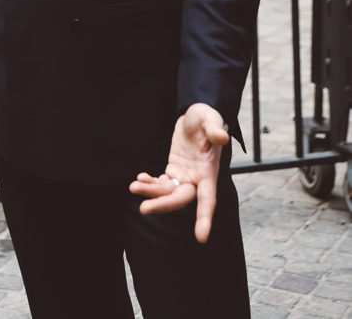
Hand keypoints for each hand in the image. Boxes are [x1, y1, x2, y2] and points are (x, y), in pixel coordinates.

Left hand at [129, 103, 229, 243]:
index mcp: (209, 172)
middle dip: (163, 205)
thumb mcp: (210, 118)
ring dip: (151, 192)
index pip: (208, 198)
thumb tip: (222, 136)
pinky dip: (151, 183)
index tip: (201, 238)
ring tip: (133, 187)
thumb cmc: (206, 118)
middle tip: (144, 209)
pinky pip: (162, 183)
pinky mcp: (174, 171)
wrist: (195, 117)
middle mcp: (197, 179)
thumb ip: (215, 128)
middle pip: (181, 199)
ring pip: (168, 192)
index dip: (205, 218)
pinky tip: (140, 179)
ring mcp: (185, 177)